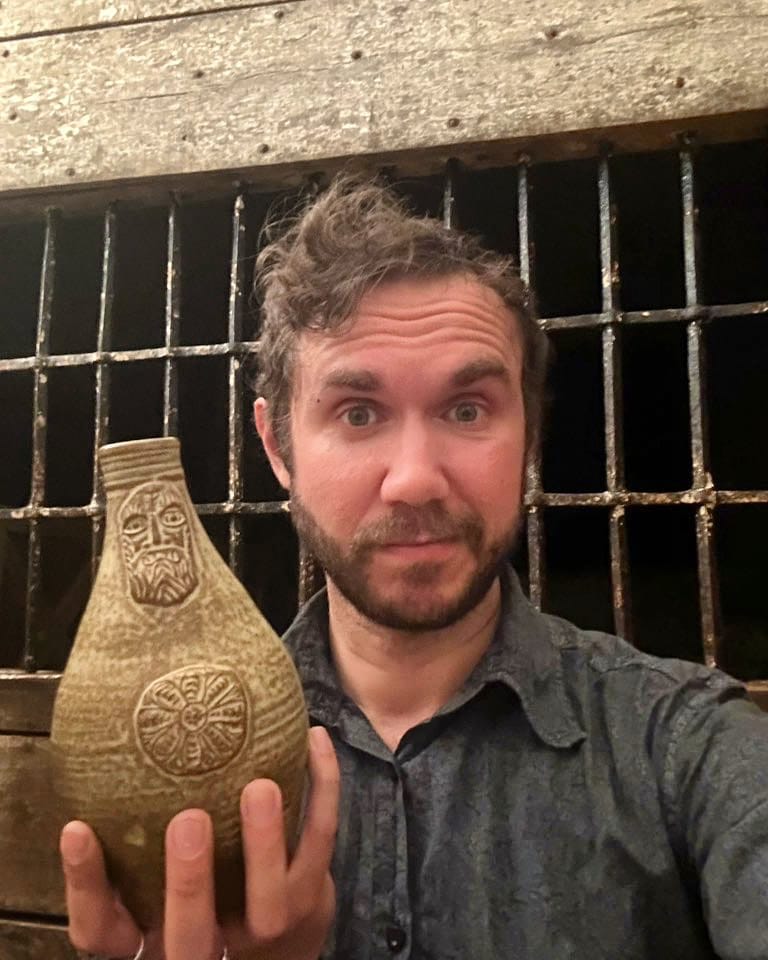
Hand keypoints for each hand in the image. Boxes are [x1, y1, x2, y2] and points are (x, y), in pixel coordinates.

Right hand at [60, 725, 339, 959]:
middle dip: (190, 882)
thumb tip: (106, 755)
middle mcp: (208, 944)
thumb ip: (137, 846)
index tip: (77, 828)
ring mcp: (266, 927)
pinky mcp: (311, 898)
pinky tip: (314, 739)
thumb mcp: (159, 886)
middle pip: (190, 935)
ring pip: (268, 901)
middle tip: (188, 820)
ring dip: (265, 842)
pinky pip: (319, 842)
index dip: (86, 884)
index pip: (103, 932)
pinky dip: (321, 787)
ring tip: (259, 786)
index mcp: (158, 936)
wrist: (281, 944)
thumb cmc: (206, 898)